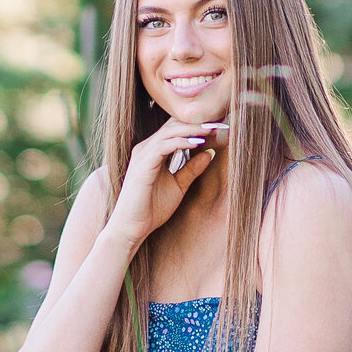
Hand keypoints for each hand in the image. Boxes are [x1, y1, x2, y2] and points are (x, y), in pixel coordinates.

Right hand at [108, 118, 222, 247]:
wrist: (131, 228)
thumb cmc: (151, 209)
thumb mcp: (178, 186)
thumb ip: (191, 169)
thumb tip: (209, 153)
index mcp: (154, 150)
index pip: (176, 129)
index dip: (197, 125)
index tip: (219, 126)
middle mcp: (147, 147)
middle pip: (174, 124)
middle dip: (198, 122)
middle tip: (221, 122)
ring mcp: (143, 154)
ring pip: (170, 131)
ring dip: (193, 129)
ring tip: (213, 128)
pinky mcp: (142, 164)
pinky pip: (164, 146)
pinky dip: (182, 142)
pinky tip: (199, 143)